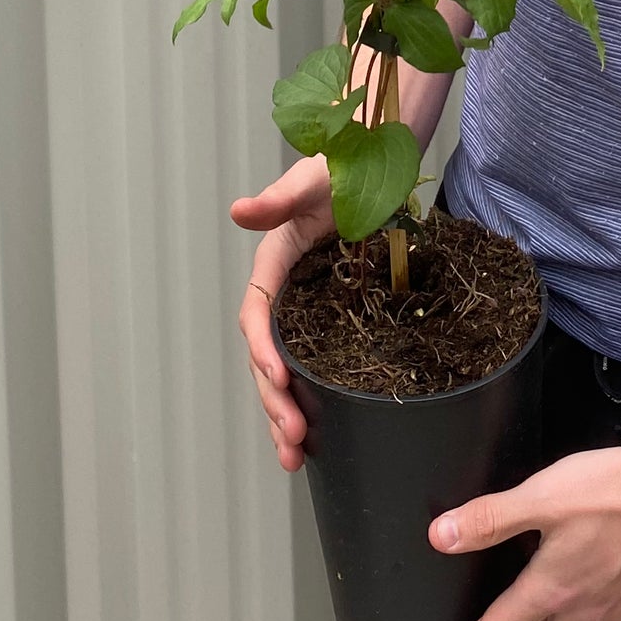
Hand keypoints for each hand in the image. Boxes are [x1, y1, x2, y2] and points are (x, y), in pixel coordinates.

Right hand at [231, 156, 333, 471]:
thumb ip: (279, 199)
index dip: (264, 350)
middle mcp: (287, 294)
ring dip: (286, 413)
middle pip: (267, 358)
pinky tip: (320, 435)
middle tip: (292, 440)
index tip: (279, 377)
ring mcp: (312, 311)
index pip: (258, 318)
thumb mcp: (313, 181)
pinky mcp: (336, 320)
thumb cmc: (345, 167)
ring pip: (288, 372)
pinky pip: (319, 367)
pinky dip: (316, 402)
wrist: (381, 163)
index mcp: (274, 265)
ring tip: (296, 457)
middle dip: (274, 401)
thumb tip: (239, 209)